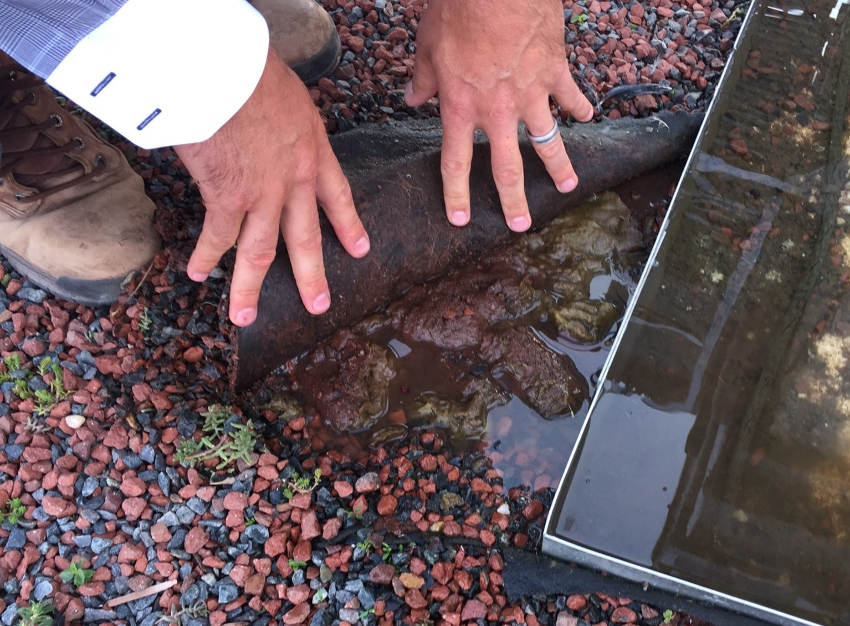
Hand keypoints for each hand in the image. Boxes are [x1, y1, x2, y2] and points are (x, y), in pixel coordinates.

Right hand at [175, 46, 368, 326]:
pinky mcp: (228, 198)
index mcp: (313, 150)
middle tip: (318, 306)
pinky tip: (195, 273)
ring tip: (245, 317)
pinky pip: (217, 237)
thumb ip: (284, 120)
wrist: (225, 70)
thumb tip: (267, 128)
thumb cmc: (250, 68)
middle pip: (305, 238)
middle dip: (312, 276)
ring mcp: (263, 194)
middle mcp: (294, 181)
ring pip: (260, 252)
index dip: (348, 224)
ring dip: (250, 288)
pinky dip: (205, 256)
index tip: (360, 250)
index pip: (338, 195)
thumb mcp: (286, 92)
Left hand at [405, 0, 593, 231]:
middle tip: (520, 225)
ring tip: (568, 186)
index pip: (455, 162)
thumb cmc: (458, 10)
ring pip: (548, 140)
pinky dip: (581, 106)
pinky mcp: (555, 71)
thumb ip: (422, 79)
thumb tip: (410, 98)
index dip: (457, 194)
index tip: (461, 219)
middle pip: (506, 167)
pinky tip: (589, 117)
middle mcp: (497, 111)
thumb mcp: (427, 46)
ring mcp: (531, 94)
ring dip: (559, 166)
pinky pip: (571, 95)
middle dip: (513, 201)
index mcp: (460, 107)